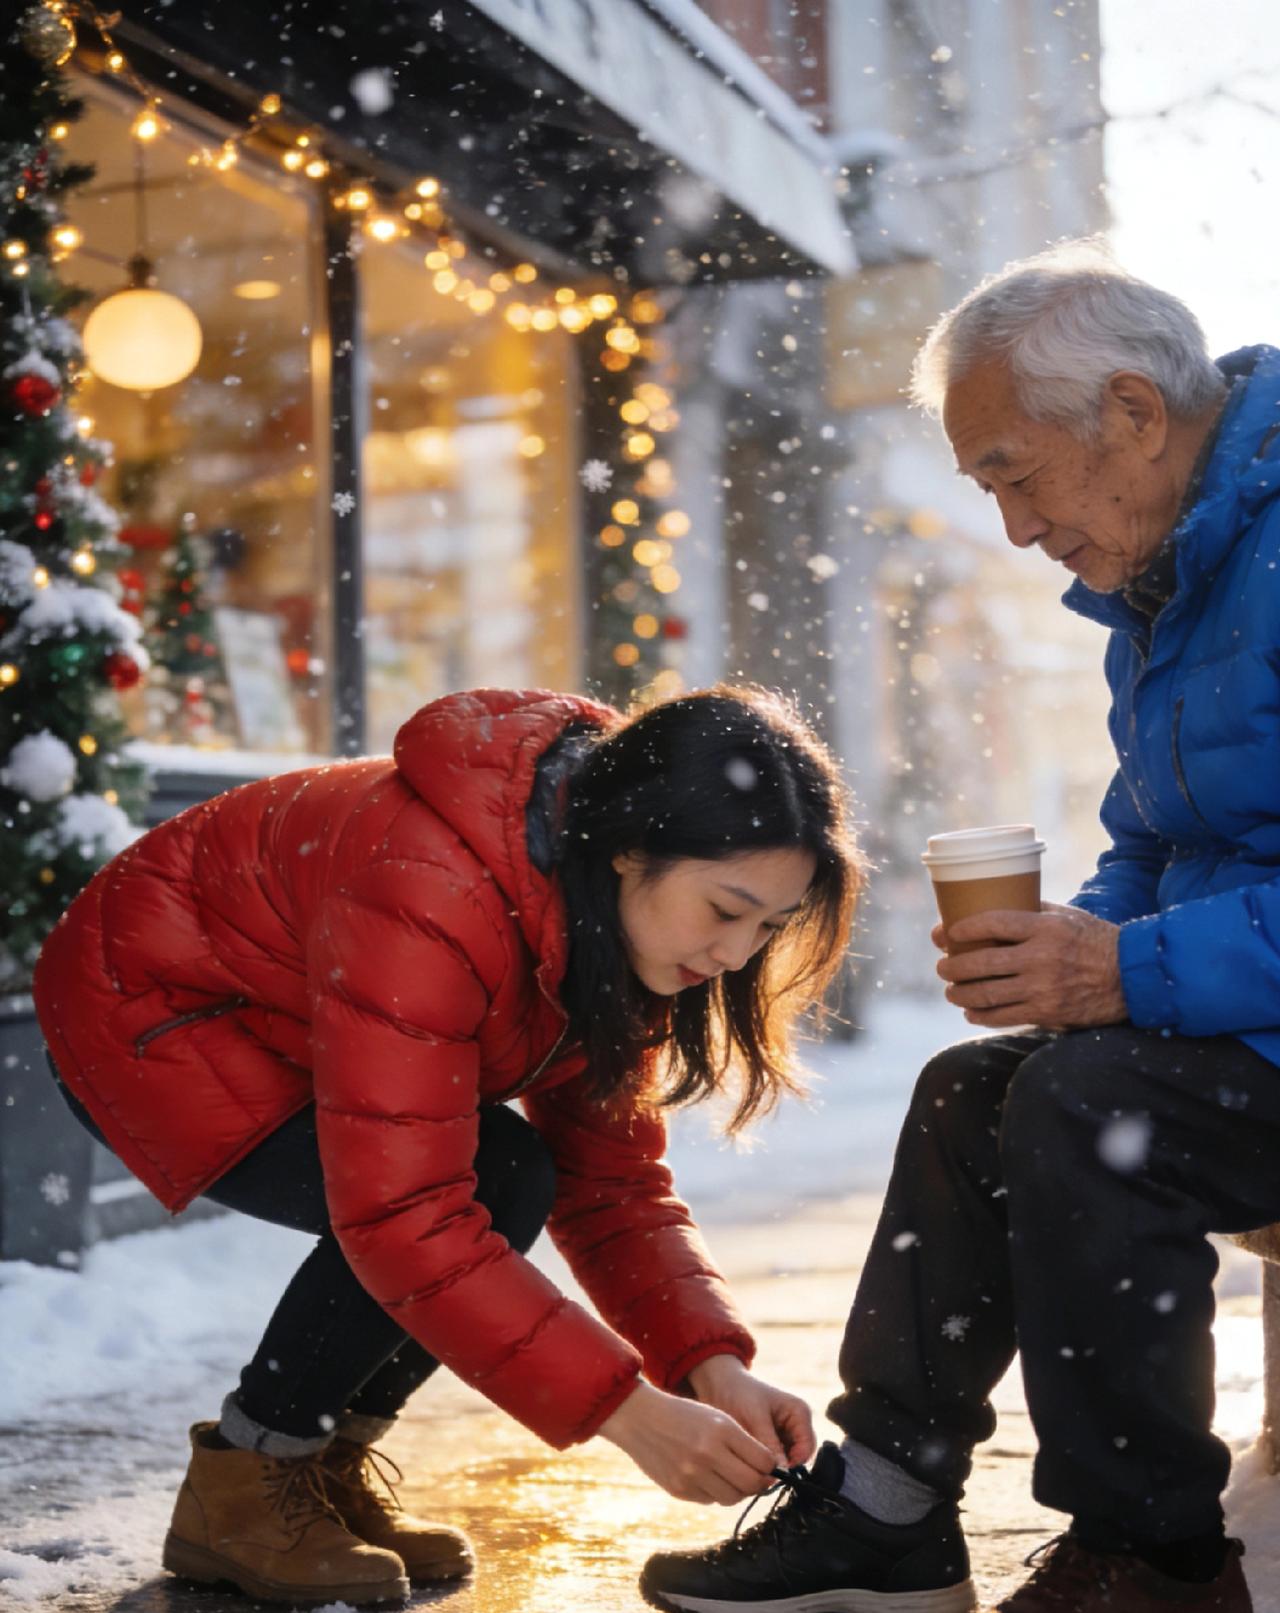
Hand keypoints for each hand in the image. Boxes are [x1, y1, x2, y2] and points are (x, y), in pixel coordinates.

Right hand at [597, 1379, 777, 1503]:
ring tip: (731, 1477)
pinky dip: (715, 1492)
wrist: (640, 1418)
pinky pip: (710, 1500)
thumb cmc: (685, 1415)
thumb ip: (743, 1443)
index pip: (763, 1461)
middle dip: (759, 1483)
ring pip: (732, 1498)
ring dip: (737, 1491)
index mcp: (722, 1430)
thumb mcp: (716, 1417)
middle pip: (751, 1484)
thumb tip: (768, 1472)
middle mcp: (708, 1453)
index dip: (770, 1466)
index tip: (768, 1466)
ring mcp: (692, 1475)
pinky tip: (707, 1476)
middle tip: (756, 1478)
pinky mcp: (679, 1490)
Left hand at [685, 1354, 815, 1466]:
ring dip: (772, 1466)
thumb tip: (780, 1472)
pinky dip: (763, 1464)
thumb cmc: (740, 1392)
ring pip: (786, 1462)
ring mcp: (784, 1435)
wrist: (720, 1385)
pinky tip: (749, 1462)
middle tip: (762, 1472)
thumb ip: (769, 1443)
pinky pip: (773, 1461)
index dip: (795, 1463)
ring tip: (752, 1464)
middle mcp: (796, 1425)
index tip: (775, 1472)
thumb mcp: (755, 1417)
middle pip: (799, 1458)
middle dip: (783, 1466)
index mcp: (800, 1413)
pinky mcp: (771, 1443)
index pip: (808, 1447)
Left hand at [936, 902, 1125, 1029]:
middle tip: (942, 967)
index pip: (993, 923)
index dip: (964, 927)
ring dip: (961, 994)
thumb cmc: (1095, 940)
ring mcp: (1043, 988)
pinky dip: (981, 1016)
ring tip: (951, 991)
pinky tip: (971, 1012)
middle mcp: (1041, 958)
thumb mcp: (1067, 916)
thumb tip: (993, 906)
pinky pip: (1004, 1017)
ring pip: (987, 994)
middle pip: (982, 963)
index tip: (947, 932)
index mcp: (1044, 928)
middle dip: (953, 966)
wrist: (1131, 976)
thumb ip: (1033, 911)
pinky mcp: (1047, 1012)